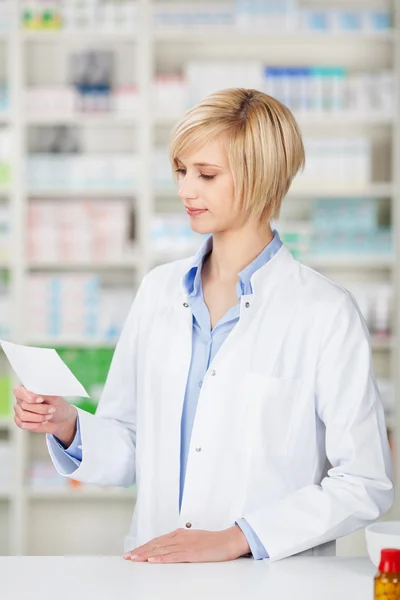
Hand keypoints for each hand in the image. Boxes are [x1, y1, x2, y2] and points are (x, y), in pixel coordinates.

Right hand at [13, 384, 76, 443]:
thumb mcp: (54, 398)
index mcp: (27, 389)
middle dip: (40, 409)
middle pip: (23, 405)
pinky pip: (22, 424)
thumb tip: (37, 393)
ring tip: (49, 416)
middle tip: (52, 410)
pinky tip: (42, 422)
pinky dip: (35, 424)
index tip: (41, 400)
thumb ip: (44, 394)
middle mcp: (21, 399)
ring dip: (38, 417)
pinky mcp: (20, 421)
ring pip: (23, 416)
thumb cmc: (58, 405)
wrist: (61, 419)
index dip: (29, 397)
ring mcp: (19, 410)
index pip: (19, 391)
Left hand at [123, 525, 250, 563]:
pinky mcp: (190, 553)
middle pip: (155, 544)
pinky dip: (160, 558)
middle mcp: (179, 537)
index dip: (144, 546)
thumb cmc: (213, 542)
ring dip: (145, 554)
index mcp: (180, 534)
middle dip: (140, 550)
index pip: (157, 540)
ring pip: (160, 550)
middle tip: (127, 557)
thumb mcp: (193, 540)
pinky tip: (152, 560)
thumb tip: (169, 549)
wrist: (228, 541)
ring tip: (134, 559)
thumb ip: (180, 544)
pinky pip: (172, 556)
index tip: (133, 551)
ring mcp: (184, 545)